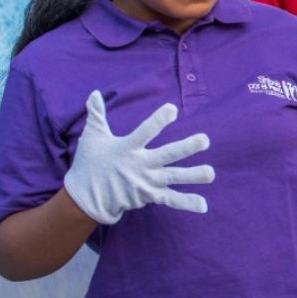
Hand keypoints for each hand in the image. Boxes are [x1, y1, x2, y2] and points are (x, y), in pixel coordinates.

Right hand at [63, 91, 214, 224]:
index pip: (145, 132)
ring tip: (211, 173)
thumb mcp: (92, 137)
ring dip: (193, 176)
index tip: (173, 109)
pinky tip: (204, 205)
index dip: (158, 120)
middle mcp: (140, 165)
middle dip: (186, 148)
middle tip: (205, 140)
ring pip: (174, 177)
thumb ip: (96, 114)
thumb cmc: (89, 164)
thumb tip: (95, 92)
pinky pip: (171, 200)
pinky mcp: (150, 196)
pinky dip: (186, 203)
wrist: (86, 198)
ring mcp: (147, 182)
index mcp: (127, 148)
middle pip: (167, 155)